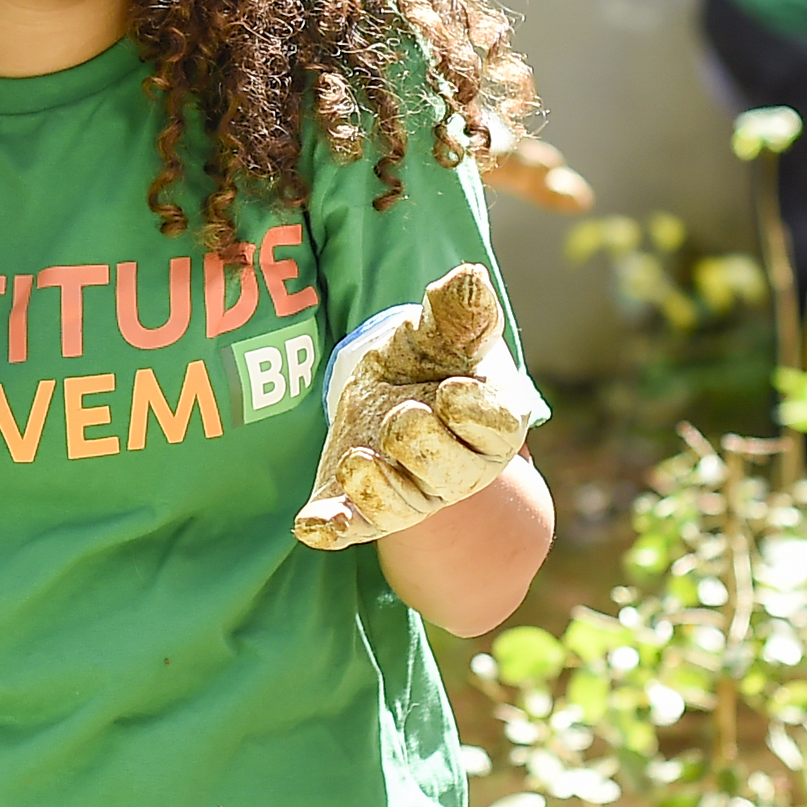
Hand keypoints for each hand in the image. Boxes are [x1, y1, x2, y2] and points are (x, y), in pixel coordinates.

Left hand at [296, 263, 547, 550]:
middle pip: (449, 473)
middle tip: (402, 414)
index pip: (496, 428)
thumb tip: (468, 277)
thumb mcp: (438, 332)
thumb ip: (456, 313)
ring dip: (377, 488)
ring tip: (358, 459)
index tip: (450, 390)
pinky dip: (332, 529)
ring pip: (401, 507)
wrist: (385, 389)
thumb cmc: (424, 360)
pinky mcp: (364, 512)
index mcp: (490, 422)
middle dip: (422, 444)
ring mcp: (412, 496)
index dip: (477, 413)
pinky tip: (311, 525)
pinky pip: (351, 529)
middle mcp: (458, 469)